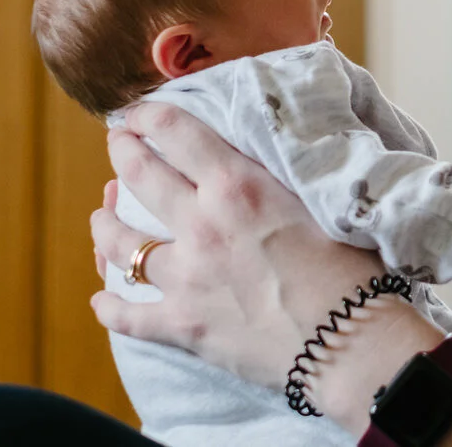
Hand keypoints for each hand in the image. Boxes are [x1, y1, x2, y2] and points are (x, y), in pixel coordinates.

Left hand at [89, 102, 382, 388]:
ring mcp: (186, 277)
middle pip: (140, 177)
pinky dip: (110, 307)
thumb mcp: (317, 201)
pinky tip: (102, 299)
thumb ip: (278, 178)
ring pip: (121, 245)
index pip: (178, 133)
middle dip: (122, 152)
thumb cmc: (350, 266)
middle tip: (118, 144)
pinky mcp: (183, 325)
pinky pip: (127, 316)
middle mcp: (202, 225)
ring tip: (102, 216)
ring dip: (105, 224)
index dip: (151, 115)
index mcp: (237, 187)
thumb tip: (260, 157)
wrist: (348, 339)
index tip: (140, 112)